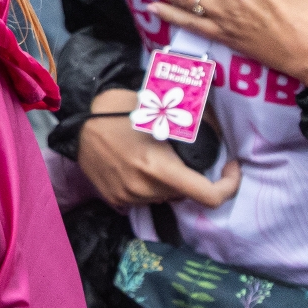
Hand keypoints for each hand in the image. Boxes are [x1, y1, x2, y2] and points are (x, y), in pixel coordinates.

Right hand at [78, 89, 241, 207]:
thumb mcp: (163, 108)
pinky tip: (137, 164)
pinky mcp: (114, 199)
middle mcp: (145, 190)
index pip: (210, 196)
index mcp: (159, 169)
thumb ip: (196, 119)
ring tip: (156, 156)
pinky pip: (144, 197)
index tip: (230, 166)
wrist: (77, 121)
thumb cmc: (120, 110)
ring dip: (169, 181)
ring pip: (165, 196)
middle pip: (186, 193)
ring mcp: (128, 197)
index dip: (229, 184)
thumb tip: (222, 129)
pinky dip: (149, 185)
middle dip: (193, 176)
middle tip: (185, 153)